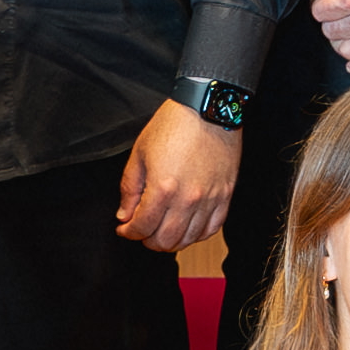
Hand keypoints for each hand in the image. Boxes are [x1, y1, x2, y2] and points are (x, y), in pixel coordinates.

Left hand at [115, 101, 241, 254]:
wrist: (208, 108)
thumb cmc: (174, 124)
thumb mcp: (140, 153)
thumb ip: (130, 188)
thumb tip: (125, 214)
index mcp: (163, 188)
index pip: (142, 227)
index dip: (128, 232)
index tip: (124, 228)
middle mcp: (188, 198)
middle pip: (165, 240)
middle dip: (147, 240)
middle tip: (141, 231)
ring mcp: (210, 199)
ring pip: (189, 239)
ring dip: (171, 241)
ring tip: (162, 231)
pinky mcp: (225, 195)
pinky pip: (212, 228)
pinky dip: (196, 235)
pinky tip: (187, 227)